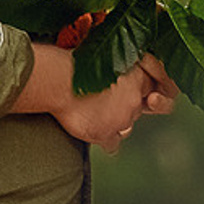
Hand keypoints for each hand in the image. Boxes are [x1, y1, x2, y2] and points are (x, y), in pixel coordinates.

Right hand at [53, 59, 173, 154]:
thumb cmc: (75, 64)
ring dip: (113, 124)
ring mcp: (122, 118)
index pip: (147, 89)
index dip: (133, 91)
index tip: (121, 92)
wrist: (57, 81)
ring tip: (95, 116)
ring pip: (125, 127)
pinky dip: (104, 141)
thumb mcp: (105, 58)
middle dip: (123, 109)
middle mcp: (134, 99)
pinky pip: (113, 144)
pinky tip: (93, 131)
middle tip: (103, 102)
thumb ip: (120, 70)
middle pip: (135, 110)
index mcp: (137, 76)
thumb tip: (120, 76)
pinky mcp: (106, 134)